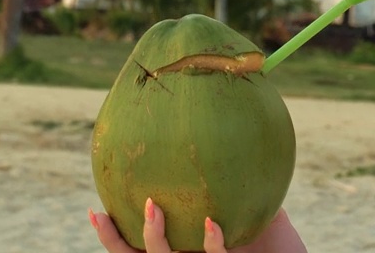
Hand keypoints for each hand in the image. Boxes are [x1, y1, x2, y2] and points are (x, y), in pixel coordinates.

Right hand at [89, 199, 306, 252]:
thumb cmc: (278, 243)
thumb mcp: (253, 209)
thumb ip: (241, 182)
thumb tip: (236, 133)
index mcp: (185, 251)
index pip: (138, 248)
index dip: (113, 234)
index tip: (96, 209)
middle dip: (115, 240)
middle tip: (106, 210)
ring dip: (153, 236)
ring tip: (152, 206)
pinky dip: (209, 242)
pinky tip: (212, 223)